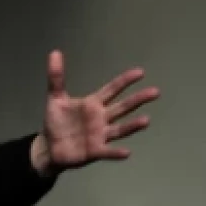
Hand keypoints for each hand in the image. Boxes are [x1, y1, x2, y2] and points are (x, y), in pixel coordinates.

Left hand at [31, 49, 159, 176]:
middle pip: (122, 107)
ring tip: (146, 120)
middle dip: (137, 100)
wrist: (49, 147)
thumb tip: (54, 52)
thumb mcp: (55, 99)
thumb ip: (56, 77)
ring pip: (120, 129)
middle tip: (155, 92)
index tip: (140, 72)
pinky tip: (127, 152)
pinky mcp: (94, 151)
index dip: (124, 81)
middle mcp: (101, 118)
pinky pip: (107, 152)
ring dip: (132, 126)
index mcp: (93, 104)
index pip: (112, 90)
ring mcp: (99, 135)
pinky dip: (116, 153)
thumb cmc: (56, 122)